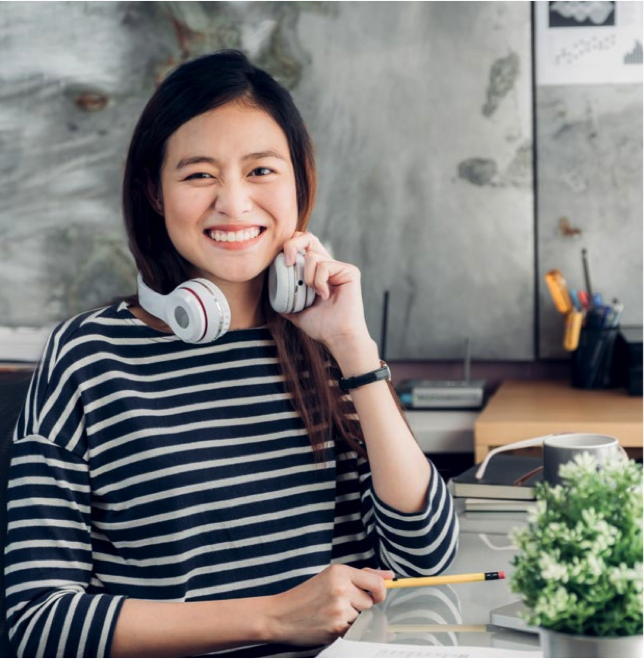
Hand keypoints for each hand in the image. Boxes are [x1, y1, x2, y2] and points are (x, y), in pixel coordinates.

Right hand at [267, 564, 393, 646]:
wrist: (280, 615)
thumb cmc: (306, 595)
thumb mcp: (331, 577)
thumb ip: (363, 575)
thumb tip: (390, 576)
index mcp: (340, 571)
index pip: (377, 584)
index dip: (380, 593)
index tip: (375, 596)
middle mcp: (341, 587)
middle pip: (370, 602)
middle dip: (359, 606)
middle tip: (338, 605)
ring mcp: (339, 609)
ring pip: (362, 617)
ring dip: (352, 619)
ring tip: (331, 614)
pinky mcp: (336, 627)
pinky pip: (353, 630)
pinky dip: (345, 630)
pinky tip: (329, 624)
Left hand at [279, 232, 371, 351]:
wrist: (338, 337)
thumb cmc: (322, 327)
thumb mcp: (297, 312)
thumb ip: (286, 302)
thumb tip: (272, 298)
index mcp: (317, 272)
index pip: (302, 246)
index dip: (289, 247)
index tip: (282, 264)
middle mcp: (329, 265)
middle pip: (307, 237)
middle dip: (292, 246)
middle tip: (286, 263)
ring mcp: (340, 267)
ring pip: (312, 256)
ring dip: (307, 277)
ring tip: (315, 294)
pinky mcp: (349, 271)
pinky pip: (324, 265)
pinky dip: (319, 282)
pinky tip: (325, 295)